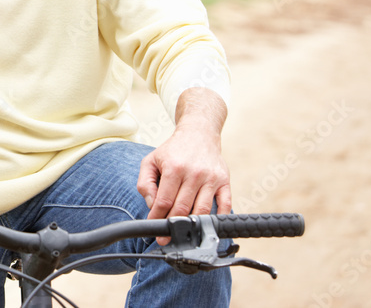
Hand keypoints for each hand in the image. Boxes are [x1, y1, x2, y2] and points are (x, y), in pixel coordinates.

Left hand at [137, 89, 230, 242]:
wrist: (199, 133)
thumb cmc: (173, 150)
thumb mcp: (151, 160)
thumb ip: (145, 183)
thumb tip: (152, 205)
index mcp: (174, 168)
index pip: (164, 201)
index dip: (157, 218)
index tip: (154, 230)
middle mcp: (194, 173)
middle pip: (182, 209)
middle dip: (172, 226)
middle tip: (166, 238)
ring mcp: (211, 178)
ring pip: (202, 211)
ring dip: (192, 226)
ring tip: (183, 234)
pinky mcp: (225, 181)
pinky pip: (225, 205)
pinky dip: (218, 219)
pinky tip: (209, 227)